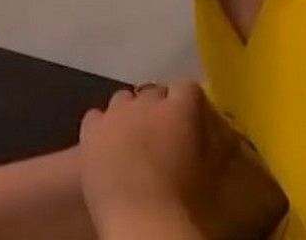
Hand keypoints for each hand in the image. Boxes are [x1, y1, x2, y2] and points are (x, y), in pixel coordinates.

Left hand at [77, 83, 208, 238]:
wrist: (139, 216)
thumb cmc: (183, 195)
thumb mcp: (210, 167)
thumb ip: (214, 142)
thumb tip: (216, 131)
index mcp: (179, 109)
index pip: (188, 88)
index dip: (189, 102)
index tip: (192, 117)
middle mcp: (144, 103)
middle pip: (153, 93)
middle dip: (159, 107)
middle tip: (164, 132)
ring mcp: (113, 115)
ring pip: (122, 101)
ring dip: (129, 113)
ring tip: (134, 138)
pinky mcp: (88, 131)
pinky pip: (96, 119)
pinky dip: (103, 129)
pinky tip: (108, 146)